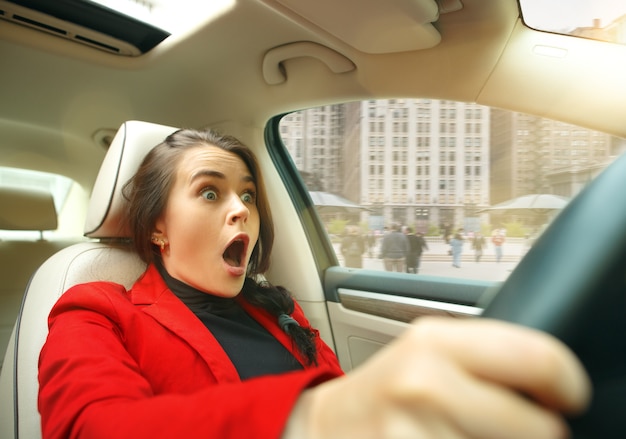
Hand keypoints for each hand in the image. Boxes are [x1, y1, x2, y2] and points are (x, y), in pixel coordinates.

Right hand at [285, 317, 589, 438]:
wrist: (330, 426)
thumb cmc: (385, 389)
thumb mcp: (428, 350)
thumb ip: (486, 354)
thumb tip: (551, 378)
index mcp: (434, 341)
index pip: (539, 359)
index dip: (568, 384)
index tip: (565, 396)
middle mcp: (425, 384)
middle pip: (539, 429)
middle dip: (534, 431)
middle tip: (506, 424)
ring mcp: (417, 435)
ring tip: (465, 434)